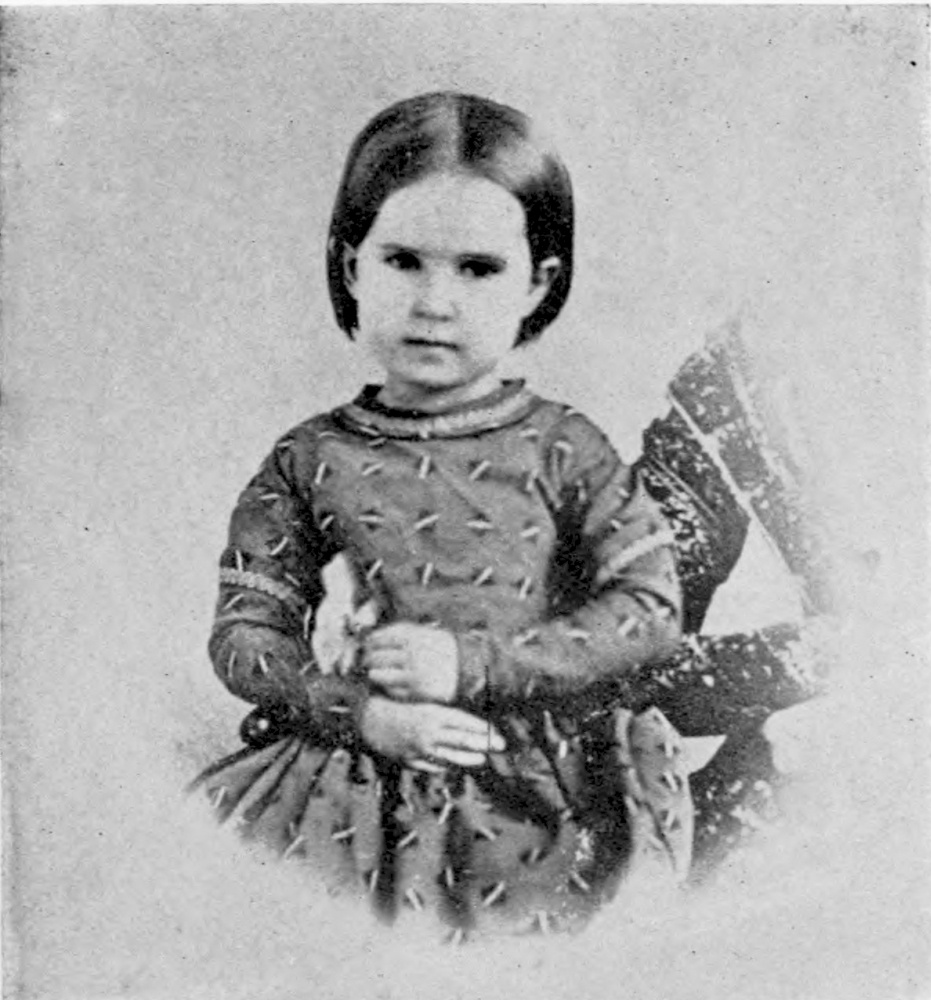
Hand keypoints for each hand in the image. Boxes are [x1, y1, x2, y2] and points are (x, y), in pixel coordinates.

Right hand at [359, 697, 505, 768]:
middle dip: (484, 743)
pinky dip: (443, 765)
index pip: (464, 722)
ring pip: (450, 756)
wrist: (365, 717)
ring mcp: (419, 748)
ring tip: (482, 759)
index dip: (482, 729)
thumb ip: (439, 711)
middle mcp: (428, 732)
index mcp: (431, 713)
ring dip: (468, 758)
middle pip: (462, 740)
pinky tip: (452, 764)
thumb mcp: (418, 701)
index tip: (496, 732)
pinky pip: (432, 765)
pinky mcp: (409, 759)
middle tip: (501, 745)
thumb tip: (462, 717)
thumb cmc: (392, 702)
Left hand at [364, 623, 458, 702]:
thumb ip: (398, 633)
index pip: (377, 639)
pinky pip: (392, 690)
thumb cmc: (437, 647)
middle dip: (367, 659)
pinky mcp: (417, 691)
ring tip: (373, 673)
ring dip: (373, 674)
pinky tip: (387, 684)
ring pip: (380, 675)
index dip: (368, 643)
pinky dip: (386, 687)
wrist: (465, 665)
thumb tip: (369, 638)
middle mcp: (411, 654)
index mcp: (411, 637)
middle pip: (376, 657)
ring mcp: (414, 674)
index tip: (366, 646)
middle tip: (365, 661)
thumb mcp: (421, 632)